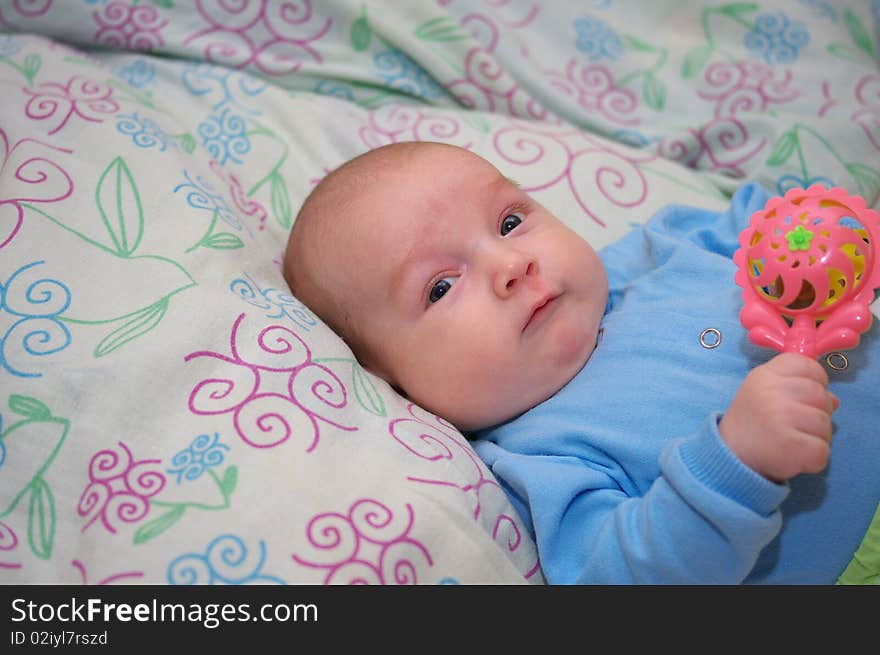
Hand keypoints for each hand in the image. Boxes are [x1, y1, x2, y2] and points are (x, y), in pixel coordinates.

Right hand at [719, 353, 837, 481]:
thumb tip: (834, 400)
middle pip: (821, 395)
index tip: (799, 397)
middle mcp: (771, 392)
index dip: (813, 381)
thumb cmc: (753, 420)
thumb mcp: (765, 391)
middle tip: (793, 424)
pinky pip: (822, 450)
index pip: (808, 365)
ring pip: (825, 424)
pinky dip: (812, 459)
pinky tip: (793, 456)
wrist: (729, 455)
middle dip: (816, 412)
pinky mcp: (791, 446)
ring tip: (791, 440)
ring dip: (815, 437)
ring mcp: (781, 418)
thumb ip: (797, 386)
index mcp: (765, 375)